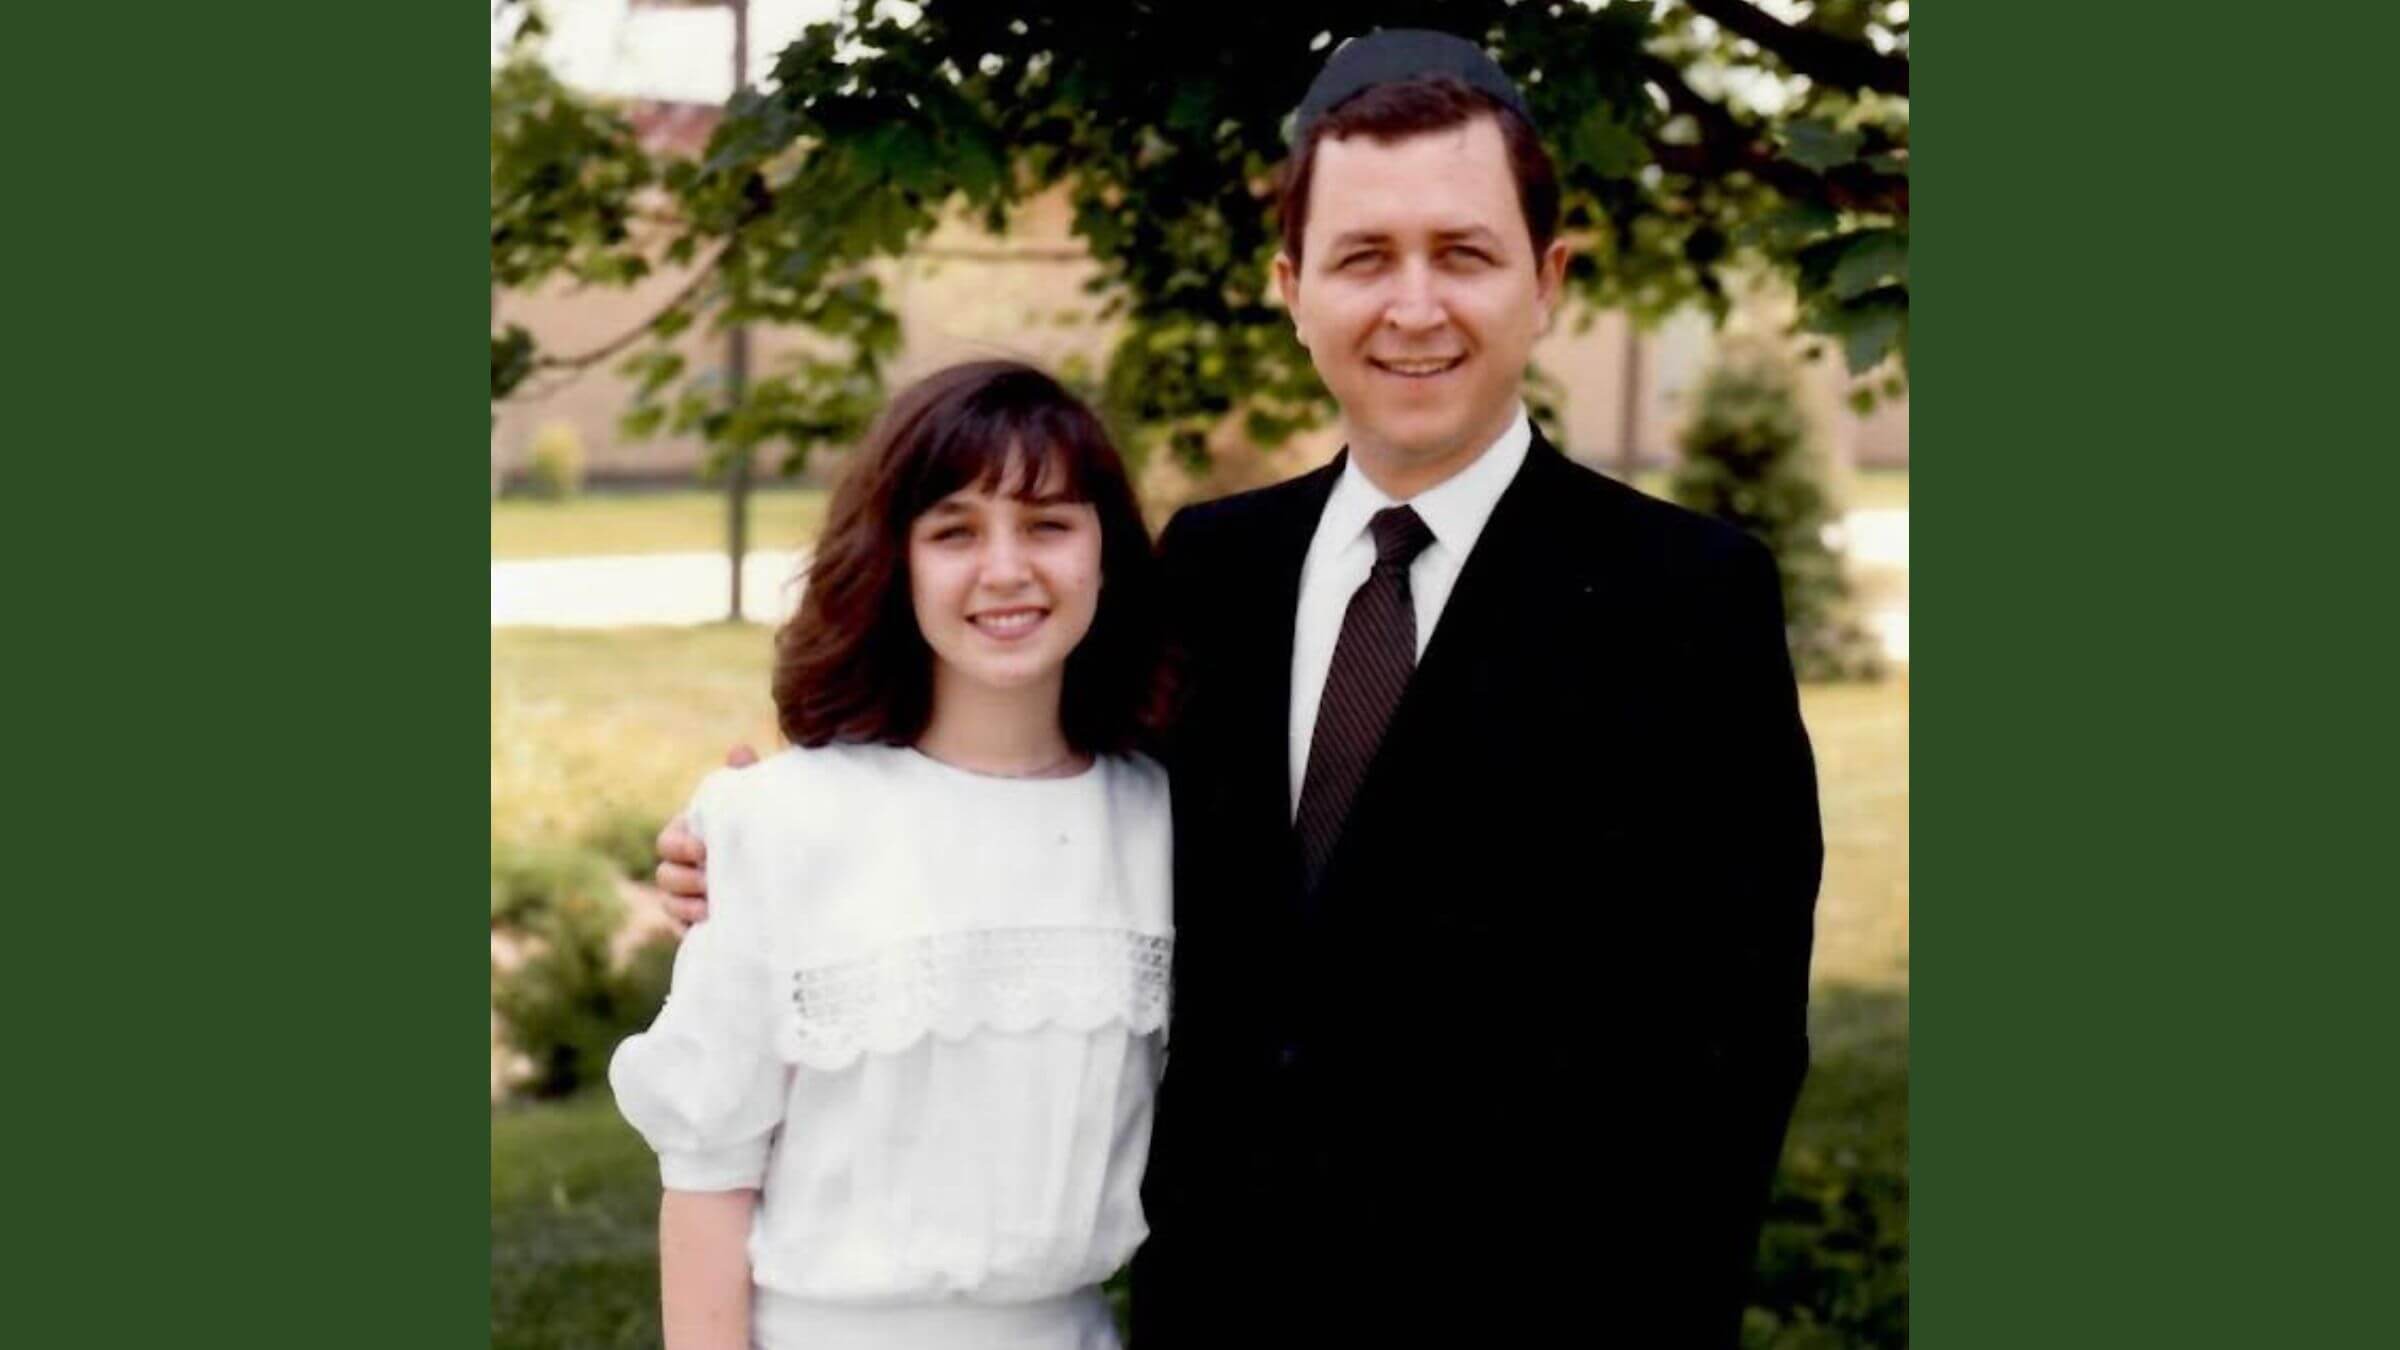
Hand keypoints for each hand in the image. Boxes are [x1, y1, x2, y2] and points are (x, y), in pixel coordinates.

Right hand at [654, 744, 758, 930]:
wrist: (790, 877)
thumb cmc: (766, 831)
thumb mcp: (757, 807)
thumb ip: (745, 781)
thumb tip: (739, 749)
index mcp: (693, 836)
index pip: (668, 841)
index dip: (680, 846)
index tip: (704, 850)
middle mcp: (685, 868)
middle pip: (664, 874)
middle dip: (684, 877)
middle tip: (709, 880)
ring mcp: (689, 897)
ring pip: (669, 901)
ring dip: (687, 903)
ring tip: (712, 905)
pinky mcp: (699, 925)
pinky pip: (682, 929)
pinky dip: (691, 926)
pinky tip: (713, 924)